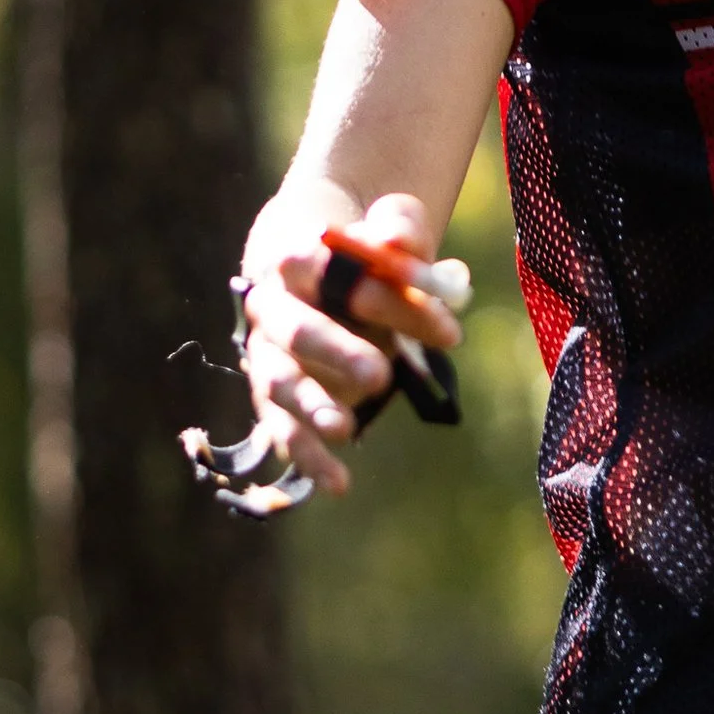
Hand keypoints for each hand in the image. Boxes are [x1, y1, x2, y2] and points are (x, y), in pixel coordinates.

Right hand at [236, 190, 459, 500]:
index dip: (383, 294)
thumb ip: (399, 230)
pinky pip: (281, 429)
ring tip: (345, 428)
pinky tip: (338, 483)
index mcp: (294, 256)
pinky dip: (307, 456)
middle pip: (295, 328)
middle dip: (336, 350)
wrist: (321, 276)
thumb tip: (396, 242)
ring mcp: (267, 356)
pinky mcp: (272, 398)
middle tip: (380, 374)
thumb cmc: (363, 256)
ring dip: (310, 406)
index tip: (446, 327)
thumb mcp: (390, 230)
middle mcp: (270, 306)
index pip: (327, 269)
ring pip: (279, 382)